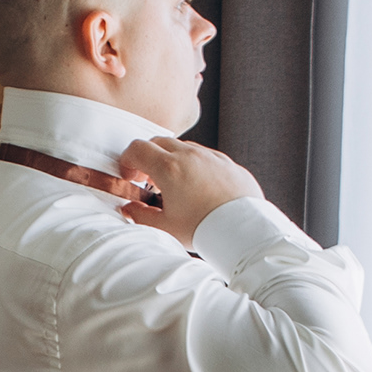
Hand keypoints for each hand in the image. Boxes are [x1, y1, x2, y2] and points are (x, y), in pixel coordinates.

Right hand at [118, 135, 261, 247]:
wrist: (244, 230)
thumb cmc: (206, 229)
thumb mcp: (165, 228)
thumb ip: (141, 216)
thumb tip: (131, 209)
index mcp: (169, 168)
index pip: (137, 149)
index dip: (127, 160)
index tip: (129, 176)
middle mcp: (190, 156)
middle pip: (159, 142)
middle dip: (147, 157)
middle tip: (147, 179)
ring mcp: (211, 157)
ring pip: (183, 147)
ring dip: (171, 160)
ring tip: (173, 185)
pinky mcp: (227, 163)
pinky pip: (204, 155)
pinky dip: (193, 164)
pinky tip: (196, 186)